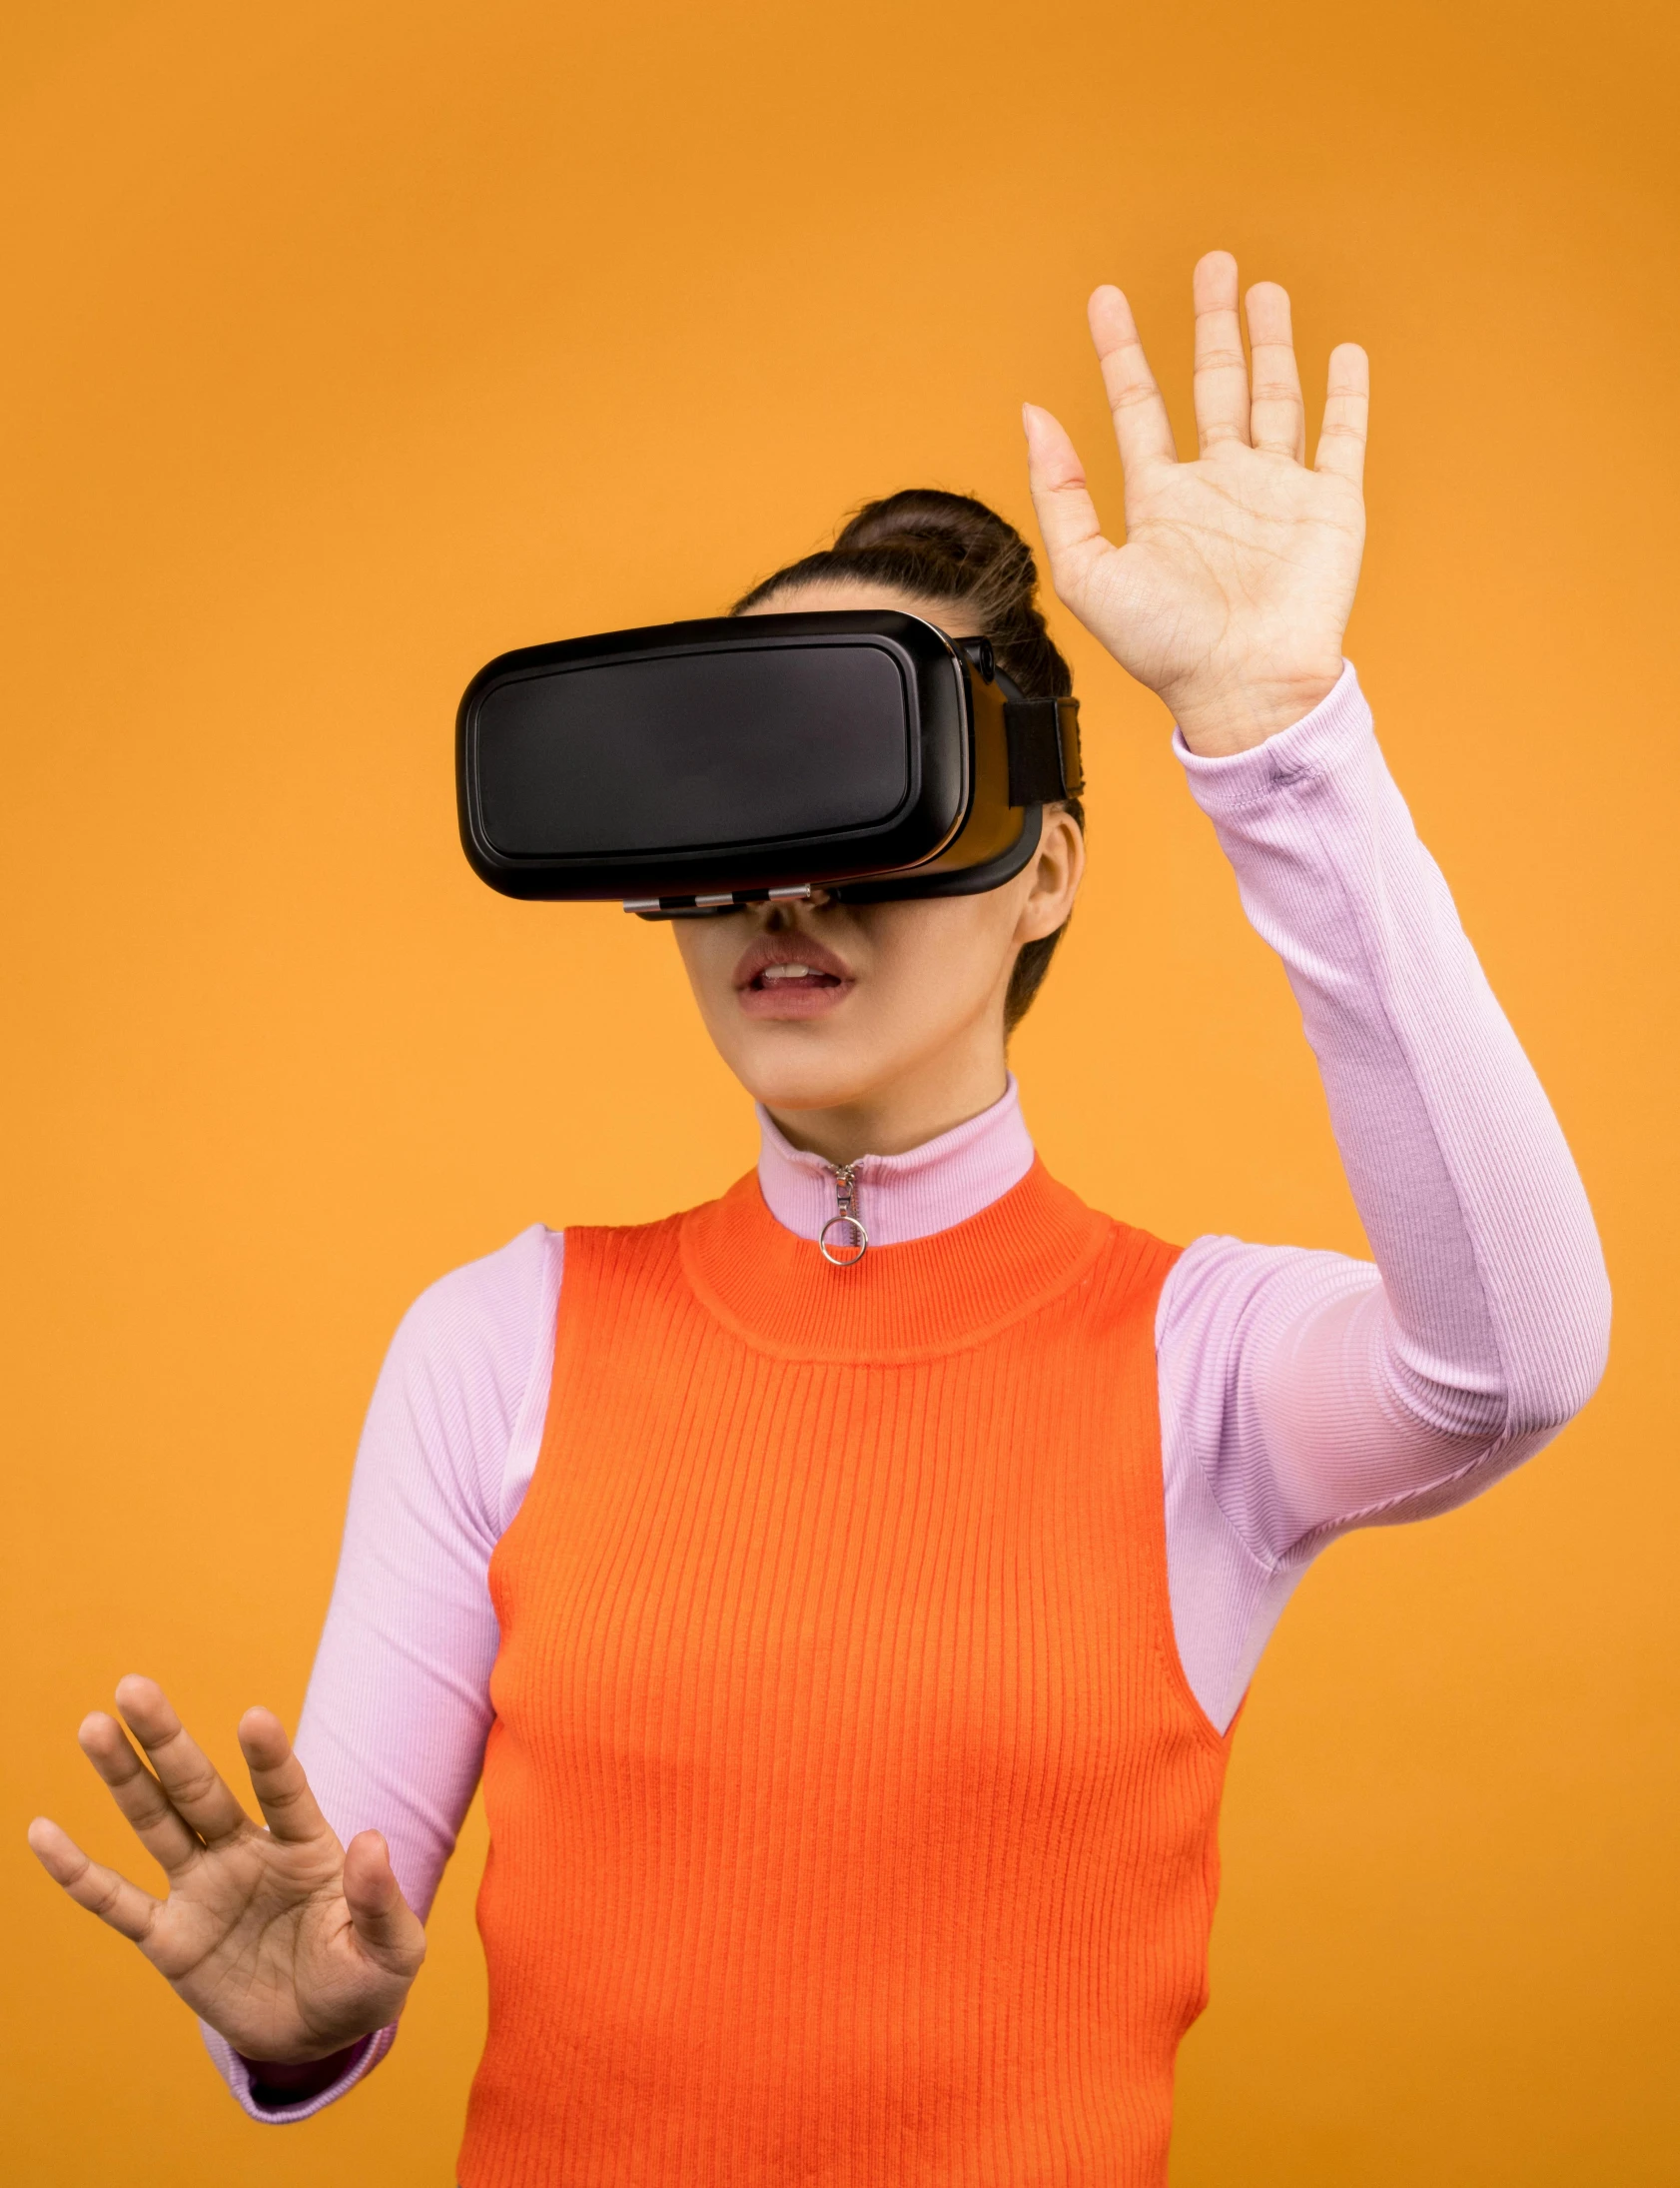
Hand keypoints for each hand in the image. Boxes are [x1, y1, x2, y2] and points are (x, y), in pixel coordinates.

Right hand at [27, 1676, 423, 2062]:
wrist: (322, 2031)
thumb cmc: (364, 1976)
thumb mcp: (392, 1949)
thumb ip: (379, 1900)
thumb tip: (370, 1841)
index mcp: (305, 1846)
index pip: (284, 1792)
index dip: (270, 1759)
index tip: (254, 1718)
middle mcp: (247, 1853)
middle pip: (201, 1789)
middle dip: (168, 1741)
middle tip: (134, 1686)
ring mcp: (205, 1890)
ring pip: (156, 1824)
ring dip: (124, 1779)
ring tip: (94, 1726)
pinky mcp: (172, 1938)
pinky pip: (118, 1902)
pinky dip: (79, 1873)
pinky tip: (43, 1833)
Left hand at [1023, 250, 1368, 755]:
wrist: (1245, 689)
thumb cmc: (1165, 648)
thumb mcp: (1088, 573)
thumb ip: (1059, 494)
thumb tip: (1033, 414)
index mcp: (1162, 500)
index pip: (1138, 405)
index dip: (1119, 351)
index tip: (1105, 299)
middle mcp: (1219, 487)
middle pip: (1213, 384)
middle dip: (1210, 324)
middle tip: (1211, 265)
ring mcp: (1276, 492)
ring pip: (1274, 396)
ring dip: (1270, 342)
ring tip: (1262, 291)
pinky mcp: (1330, 505)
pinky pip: (1341, 436)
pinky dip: (1347, 392)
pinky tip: (1344, 352)